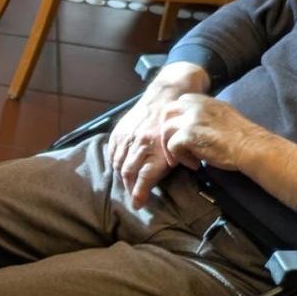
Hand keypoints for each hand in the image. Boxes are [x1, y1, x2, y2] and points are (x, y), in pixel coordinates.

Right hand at [107, 62, 207, 207]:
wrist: (169, 92)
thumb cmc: (181, 118)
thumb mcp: (183, 141)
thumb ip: (173, 159)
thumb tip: (166, 175)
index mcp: (157, 148)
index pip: (143, 177)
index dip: (139, 193)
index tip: (138, 204)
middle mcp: (140, 143)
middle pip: (128, 173)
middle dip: (130, 188)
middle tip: (133, 197)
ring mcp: (128, 136)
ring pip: (119, 163)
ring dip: (122, 176)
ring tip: (127, 184)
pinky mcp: (121, 129)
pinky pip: (113, 150)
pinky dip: (114, 161)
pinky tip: (118, 166)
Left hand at [156, 95, 274, 173]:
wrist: (252, 148)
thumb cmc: (242, 138)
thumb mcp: (223, 116)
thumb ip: (206, 114)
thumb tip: (191, 123)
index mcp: (204, 100)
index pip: (179, 103)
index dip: (176, 120)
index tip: (182, 135)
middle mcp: (195, 105)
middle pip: (167, 113)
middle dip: (167, 131)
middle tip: (175, 148)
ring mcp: (191, 118)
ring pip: (166, 130)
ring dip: (173, 148)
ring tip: (188, 160)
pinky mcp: (188, 134)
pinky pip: (172, 146)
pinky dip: (181, 158)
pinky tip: (196, 164)